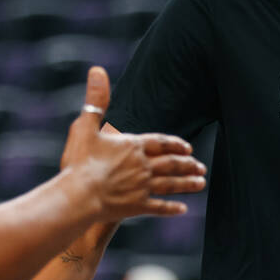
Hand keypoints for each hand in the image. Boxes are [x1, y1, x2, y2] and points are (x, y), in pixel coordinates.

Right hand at [61, 67, 206, 219]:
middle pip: (171, 164)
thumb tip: (97, 70)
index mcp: (133, 146)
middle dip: (188, 164)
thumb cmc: (79, 162)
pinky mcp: (137, 207)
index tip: (188, 147)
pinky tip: (183, 209)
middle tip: (201, 167)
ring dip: (188, 184)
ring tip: (201, 183)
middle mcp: (143, 167)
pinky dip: (171, 209)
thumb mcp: (84, 126)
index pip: (161, 142)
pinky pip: (159, 208)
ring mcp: (142, 188)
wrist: (77, 196)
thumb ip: (96, 99)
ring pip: (171, 185)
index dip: (175, 144)